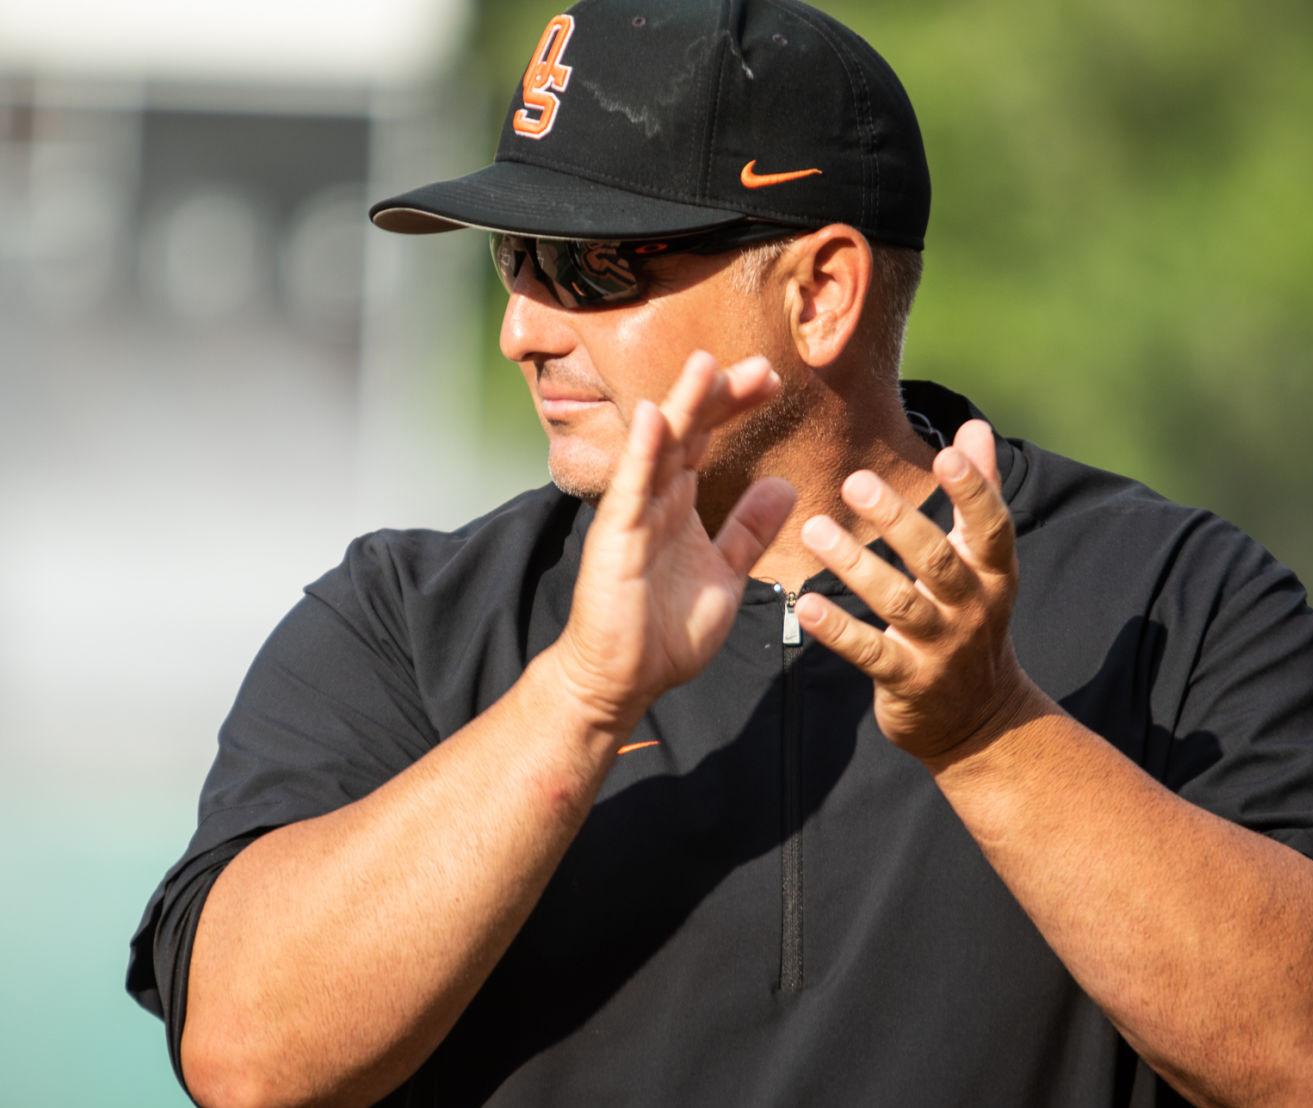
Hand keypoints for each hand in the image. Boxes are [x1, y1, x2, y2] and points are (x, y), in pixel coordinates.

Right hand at [554, 350, 795, 735]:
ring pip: (659, 450)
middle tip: (759, 367)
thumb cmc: (665, 632)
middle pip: (686, 432)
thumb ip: (748, 531)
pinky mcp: (616, 540)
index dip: (735, 406)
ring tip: (706, 367)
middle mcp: (654, 500)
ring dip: (682, 406)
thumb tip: (783, 486)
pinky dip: (642, 452)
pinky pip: (630, 490)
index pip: (705, 439)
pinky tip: (655, 417)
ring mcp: (633, 516)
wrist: (622, 680)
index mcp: (678, 505)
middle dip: (719, 395)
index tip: (771, 381)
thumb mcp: (724, 574)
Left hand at [795, 419, 1030, 764]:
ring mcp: (941, 647)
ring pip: (898, 602)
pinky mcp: (908, 681)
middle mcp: (973, 607)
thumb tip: (975, 428)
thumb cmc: (971, 620)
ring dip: (854, 565)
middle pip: (936, 559)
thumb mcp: (984, 562)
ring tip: (813, 529)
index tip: (947, 453)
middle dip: (897, 519)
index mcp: (993, 572)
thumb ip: (978, 494)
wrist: (980, 720)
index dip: (973, 490)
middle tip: (852, 481)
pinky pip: (869, 652)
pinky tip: (805, 605)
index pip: (991, 525)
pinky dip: (838, 629)